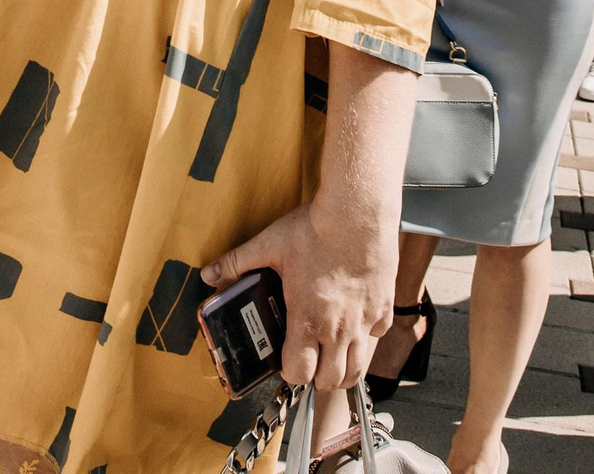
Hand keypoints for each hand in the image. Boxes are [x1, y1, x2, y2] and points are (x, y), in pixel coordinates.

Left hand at [201, 195, 394, 391]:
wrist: (358, 212)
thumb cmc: (315, 229)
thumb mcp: (269, 244)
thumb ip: (236, 262)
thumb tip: (209, 273)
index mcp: (306, 319)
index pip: (299, 372)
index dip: (290, 372)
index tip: (287, 361)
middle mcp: (337, 328)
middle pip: (331, 380)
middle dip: (317, 377)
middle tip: (310, 361)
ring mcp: (364, 320)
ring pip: (358, 369)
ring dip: (344, 369)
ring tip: (334, 355)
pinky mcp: (384, 306)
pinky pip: (378, 335)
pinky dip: (368, 336)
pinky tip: (357, 321)